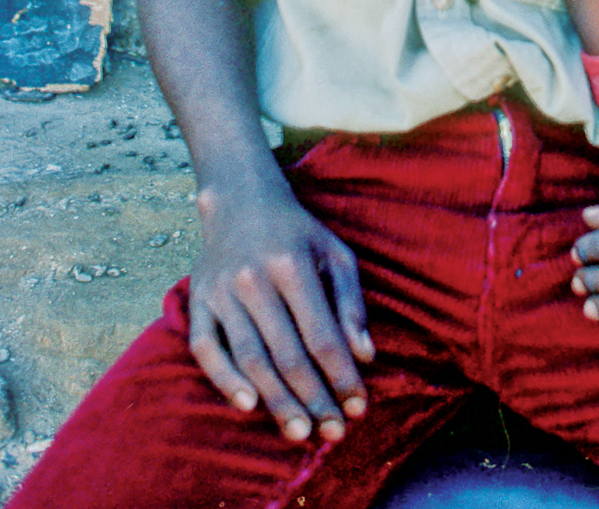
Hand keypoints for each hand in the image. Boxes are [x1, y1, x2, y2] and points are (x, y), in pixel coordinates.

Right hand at [189, 174, 373, 441]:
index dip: (342, 376)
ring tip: (299, 432)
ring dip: (276, 401)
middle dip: (313, 398)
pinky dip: (224, 380)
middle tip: (332, 433)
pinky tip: (248, 405)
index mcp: (292, 264)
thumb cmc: (297, 233)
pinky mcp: (198, 301)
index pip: (322, 335)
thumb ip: (352, 302)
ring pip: (250, 358)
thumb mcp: (335, 253)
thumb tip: (365, 355)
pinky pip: (206, 349)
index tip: (359, 406)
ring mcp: (221, 292)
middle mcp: (253, 279)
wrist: (239, 201)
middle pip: (287, 354)